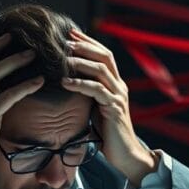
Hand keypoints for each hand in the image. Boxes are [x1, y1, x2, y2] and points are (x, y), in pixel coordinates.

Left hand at [62, 28, 156, 186]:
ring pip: (101, 70)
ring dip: (81, 62)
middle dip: (85, 46)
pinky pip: (97, 90)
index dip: (88, 42)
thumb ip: (86, 95)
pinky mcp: (114, 108)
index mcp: (115, 84)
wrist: (125, 155)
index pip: (104, 55)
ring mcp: (118, 96)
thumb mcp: (94, 109)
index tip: (71, 33)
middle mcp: (119, 86)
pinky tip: (65, 82)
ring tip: (63, 59)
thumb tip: (64, 84)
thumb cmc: (107, 134)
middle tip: (66, 40)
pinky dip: (80, 84)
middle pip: (105, 56)